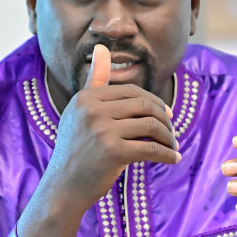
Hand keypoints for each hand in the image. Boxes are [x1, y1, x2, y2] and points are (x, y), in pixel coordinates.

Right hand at [47, 44, 179, 213]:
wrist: (63, 188)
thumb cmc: (75, 151)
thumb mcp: (79, 112)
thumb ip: (94, 82)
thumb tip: (102, 47)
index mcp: (86, 98)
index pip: (132, 92)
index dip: (154, 102)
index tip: (165, 115)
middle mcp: (92, 110)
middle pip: (144, 106)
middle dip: (164, 119)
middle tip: (171, 132)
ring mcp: (102, 131)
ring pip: (152, 126)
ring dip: (168, 137)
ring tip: (172, 146)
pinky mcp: (113, 153)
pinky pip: (151, 149)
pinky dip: (167, 154)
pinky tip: (173, 159)